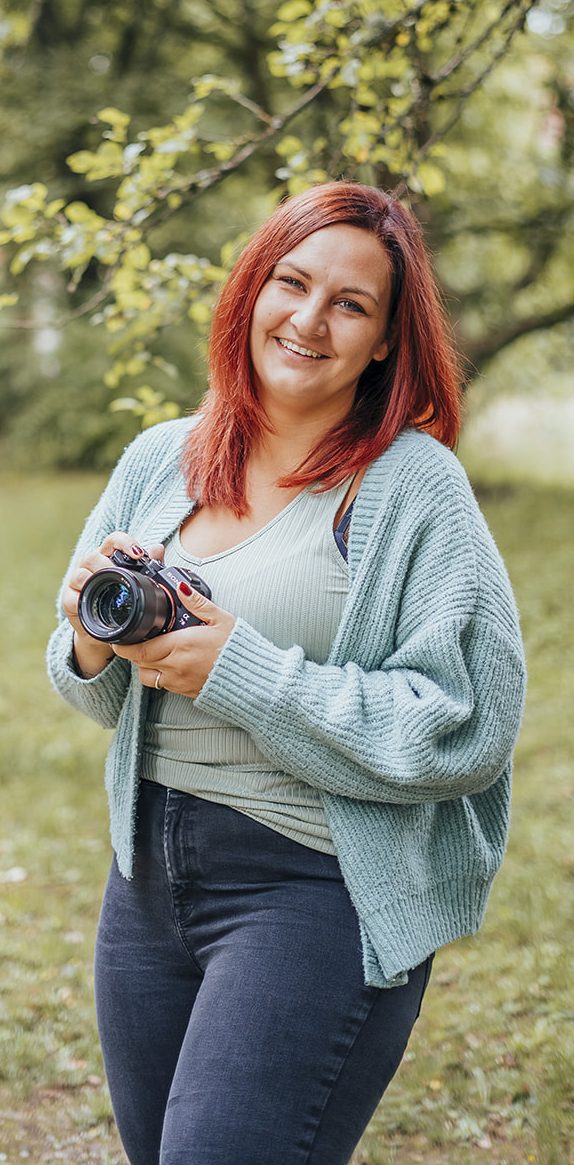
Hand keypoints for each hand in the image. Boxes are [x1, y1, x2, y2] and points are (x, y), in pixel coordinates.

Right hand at [62, 533, 163, 677]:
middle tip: (123, 575)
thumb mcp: (138, 583)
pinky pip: (72, 597)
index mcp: (108, 556)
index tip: (138, 554)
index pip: (114, 540)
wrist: (108, 631)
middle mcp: (90, 565)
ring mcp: (77, 581)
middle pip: (94, 556)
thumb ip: (149, 565)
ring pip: (80, 573)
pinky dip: (81, 598)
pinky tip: (93, 601)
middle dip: (109, 564)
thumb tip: (158, 548)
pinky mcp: (69, 599)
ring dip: (94, 579)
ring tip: (109, 586)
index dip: (125, 543)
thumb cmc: (122, 600)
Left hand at [112, 584, 235, 699]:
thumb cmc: (238, 648)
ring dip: (144, 665)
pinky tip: (169, 663)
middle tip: (134, 639)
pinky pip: (161, 685)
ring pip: (147, 676)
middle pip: (139, 662)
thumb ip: (197, 602)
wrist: (253, 680)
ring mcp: (179, 682)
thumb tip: (180, 586)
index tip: (121, 637)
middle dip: (132, 652)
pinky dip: (159, 675)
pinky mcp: (185, 692)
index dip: (124, 645)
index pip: (139, 649)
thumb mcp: (220, 618)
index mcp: (180, 645)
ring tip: (153, 651)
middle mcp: (175, 666)